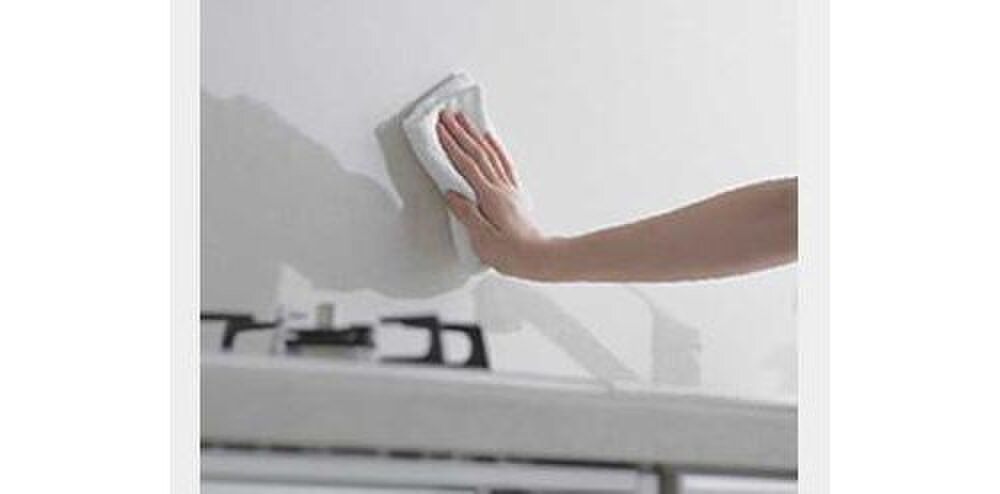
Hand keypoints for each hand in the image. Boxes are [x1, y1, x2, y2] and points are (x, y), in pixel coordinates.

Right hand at [436, 109, 553, 278]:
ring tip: (465, 119)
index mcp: (490, 198)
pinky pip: (503, 163)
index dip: (452, 146)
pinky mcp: (514, 193)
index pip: (467, 166)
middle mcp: (501, 188)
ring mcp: (509, 189)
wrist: (539, 258)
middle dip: (461, 132)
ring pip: (490, 154)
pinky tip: (490, 139)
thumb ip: (466, 213)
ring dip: (475, 135)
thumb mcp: (482, 238)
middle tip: (448, 114)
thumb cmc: (511, 253)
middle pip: (478, 153)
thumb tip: (450, 194)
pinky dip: (495, 147)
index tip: (439, 129)